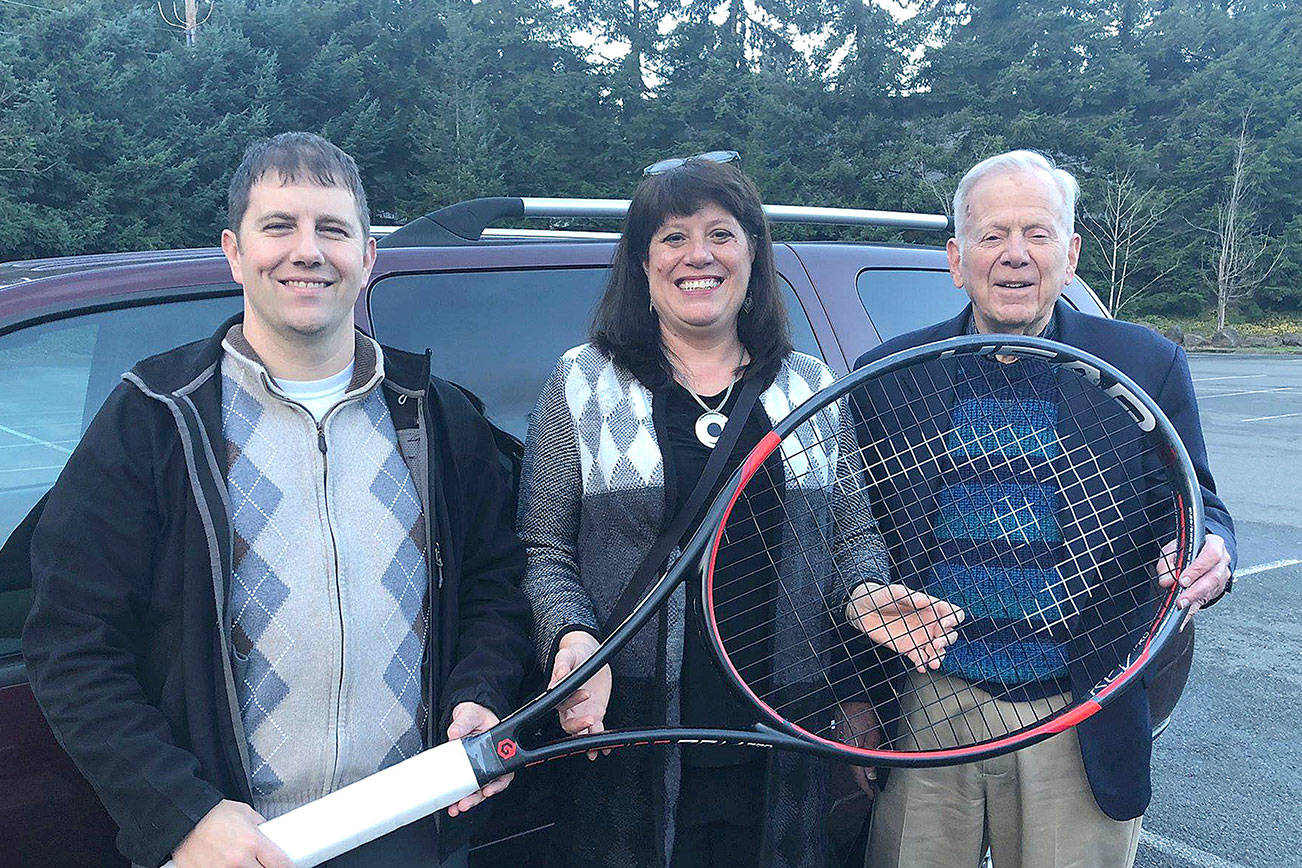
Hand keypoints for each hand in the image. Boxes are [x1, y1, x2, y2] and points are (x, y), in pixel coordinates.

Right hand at [170, 799, 290, 867]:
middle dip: (267, 867)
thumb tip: (271, 835)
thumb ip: (261, 827)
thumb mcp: (246, 813)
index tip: (290, 867)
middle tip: (264, 862)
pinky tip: (229, 864)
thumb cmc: (213, 814)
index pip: (280, 863)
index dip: (289, 867)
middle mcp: (239, 860)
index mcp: (252, 842)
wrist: (184, 819)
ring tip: (245, 862)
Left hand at [446, 702, 512, 816]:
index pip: (503, 771)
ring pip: (477, 789)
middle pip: (489, 784)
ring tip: (457, 807)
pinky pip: (465, 786)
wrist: (465, 715)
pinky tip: (451, 801)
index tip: (487, 790)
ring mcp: (478, 766)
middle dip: (477, 797)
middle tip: (465, 804)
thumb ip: (463, 722)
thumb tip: (455, 732)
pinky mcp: (466, 769)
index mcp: (497, 748)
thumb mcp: (470, 714)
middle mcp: (489, 760)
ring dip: (468, 800)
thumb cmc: (475, 714)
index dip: (497, 784)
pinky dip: (458, 795)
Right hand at [551, 630, 611, 759]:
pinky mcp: (594, 713)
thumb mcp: (568, 655)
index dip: (571, 701)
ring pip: (580, 731)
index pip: (561, 702)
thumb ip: (562, 665)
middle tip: (590, 721)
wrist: (589, 654)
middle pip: (568, 724)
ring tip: (595, 748)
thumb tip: (558, 675)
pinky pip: (596, 730)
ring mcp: (581, 712)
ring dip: (587, 739)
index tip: (585, 693)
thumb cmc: (575, 655)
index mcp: (558, 692)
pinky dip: (600, 739)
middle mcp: (568, 707)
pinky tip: (605, 748)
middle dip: (578, 726)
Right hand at [835, 700, 881, 796]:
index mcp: (850, 749)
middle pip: (853, 770)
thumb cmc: (863, 713)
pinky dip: (855, 759)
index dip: (865, 786)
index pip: (857, 774)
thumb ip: (871, 753)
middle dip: (862, 780)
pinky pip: (847, 753)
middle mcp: (842, 748)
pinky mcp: (839, 737)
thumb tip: (871, 772)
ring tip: (868, 776)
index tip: (871, 794)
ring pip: (850, 762)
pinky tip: (861, 761)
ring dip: (859, 770)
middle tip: (872, 788)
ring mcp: (839, 743)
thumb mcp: (873, 734)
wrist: (851, 698)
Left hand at [845, 583, 964, 672]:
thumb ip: (910, 596)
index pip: (953, 613)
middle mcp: (929, 623)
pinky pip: (920, 658)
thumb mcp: (896, 592)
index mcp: (931, 607)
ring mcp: (920, 637)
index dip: (954, 618)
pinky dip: (922, 664)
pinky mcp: (909, 648)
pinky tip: (921, 666)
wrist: (863, 609)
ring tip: (933, 662)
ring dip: (938, 657)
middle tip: (935, 642)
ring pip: (938, 650)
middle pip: (949, 634)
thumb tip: (925, 601)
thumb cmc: (881, 596)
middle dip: (946, 640)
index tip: (945, 623)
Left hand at [1157, 533, 1230, 624]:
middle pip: (1213, 578)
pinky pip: (1205, 600)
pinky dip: (1192, 610)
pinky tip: (1183, 617)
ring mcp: (1223, 576)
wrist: (1201, 551)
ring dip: (1194, 600)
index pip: (1210, 556)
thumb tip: (1166, 581)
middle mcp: (1222, 562)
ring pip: (1212, 590)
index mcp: (1214, 545)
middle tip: (1181, 600)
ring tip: (1181, 606)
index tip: (1182, 580)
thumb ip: (1168, 563)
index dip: (1197, 569)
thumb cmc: (1188, 548)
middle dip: (1195, 591)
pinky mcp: (1217, 589)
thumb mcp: (1174, 548)